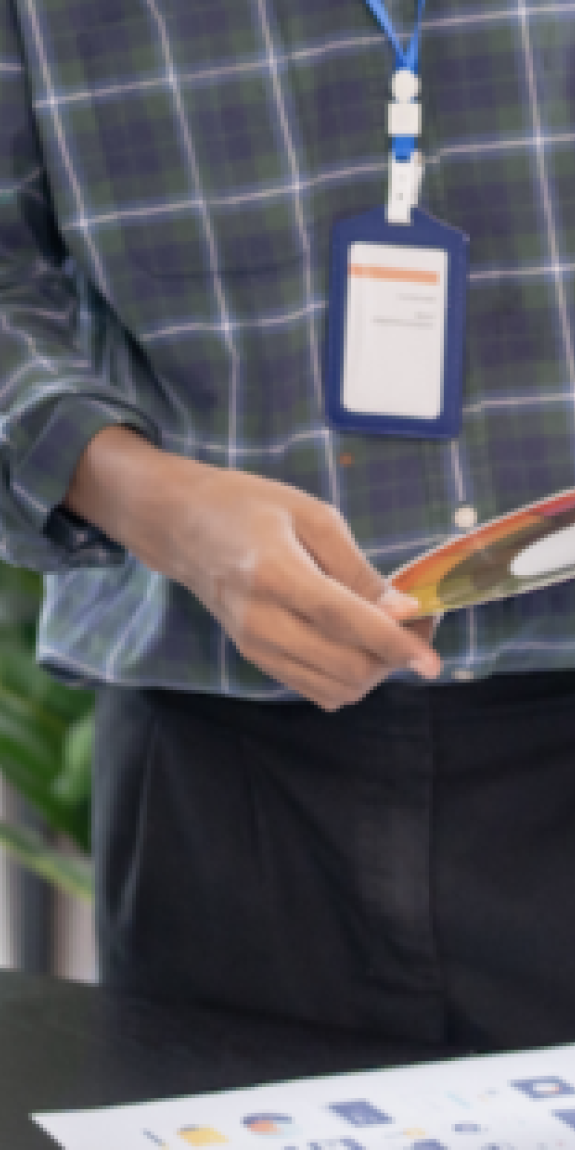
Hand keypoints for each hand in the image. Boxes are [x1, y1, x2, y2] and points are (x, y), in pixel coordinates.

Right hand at [169, 467, 440, 710]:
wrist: (184, 528)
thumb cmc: (249, 508)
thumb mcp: (313, 516)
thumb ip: (358, 569)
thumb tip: (403, 611)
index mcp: (275, 574)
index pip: (345, 623)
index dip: (395, 645)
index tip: (433, 660)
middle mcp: (261, 621)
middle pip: (346, 667)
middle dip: (394, 657)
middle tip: (417, 625)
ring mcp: (256, 647)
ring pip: (336, 688)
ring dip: (375, 671)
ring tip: (391, 633)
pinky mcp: (257, 660)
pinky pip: (317, 689)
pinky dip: (350, 676)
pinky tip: (360, 643)